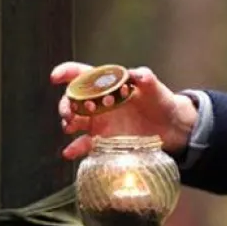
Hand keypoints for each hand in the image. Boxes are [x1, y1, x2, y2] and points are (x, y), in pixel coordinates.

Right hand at [50, 62, 198, 158]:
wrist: (170, 126)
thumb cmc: (160, 101)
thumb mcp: (154, 87)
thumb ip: (145, 78)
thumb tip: (138, 74)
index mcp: (107, 85)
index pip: (82, 75)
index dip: (67, 73)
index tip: (55, 77)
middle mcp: (98, 103)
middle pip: (73, 100)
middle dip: (66, 104)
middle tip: (70, 112)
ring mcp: (99, 122)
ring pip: (74, 121)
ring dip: (68, 123)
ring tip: (70, 128)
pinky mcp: (103, 139)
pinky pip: (84, 144)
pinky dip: (75, 148)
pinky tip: (69, 152)